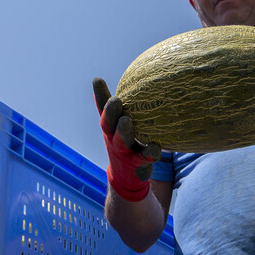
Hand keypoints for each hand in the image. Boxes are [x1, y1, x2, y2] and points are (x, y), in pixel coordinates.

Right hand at [93, 78, 160, 201]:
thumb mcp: (122, 126)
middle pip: (107, 123)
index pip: (102, 108)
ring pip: (121, 141)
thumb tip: (136, 78)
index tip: (98, 80)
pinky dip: (150, 152)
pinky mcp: (136, 165)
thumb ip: (126, 107)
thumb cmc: (127, 143)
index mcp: (110, 127)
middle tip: (115, 100)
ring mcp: (123, 152)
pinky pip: (144, 157)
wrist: (127, 177)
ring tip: (126, 121)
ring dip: (123, 132)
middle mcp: (113, 138)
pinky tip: (157, 148)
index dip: (99, 95)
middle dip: (110, 112)